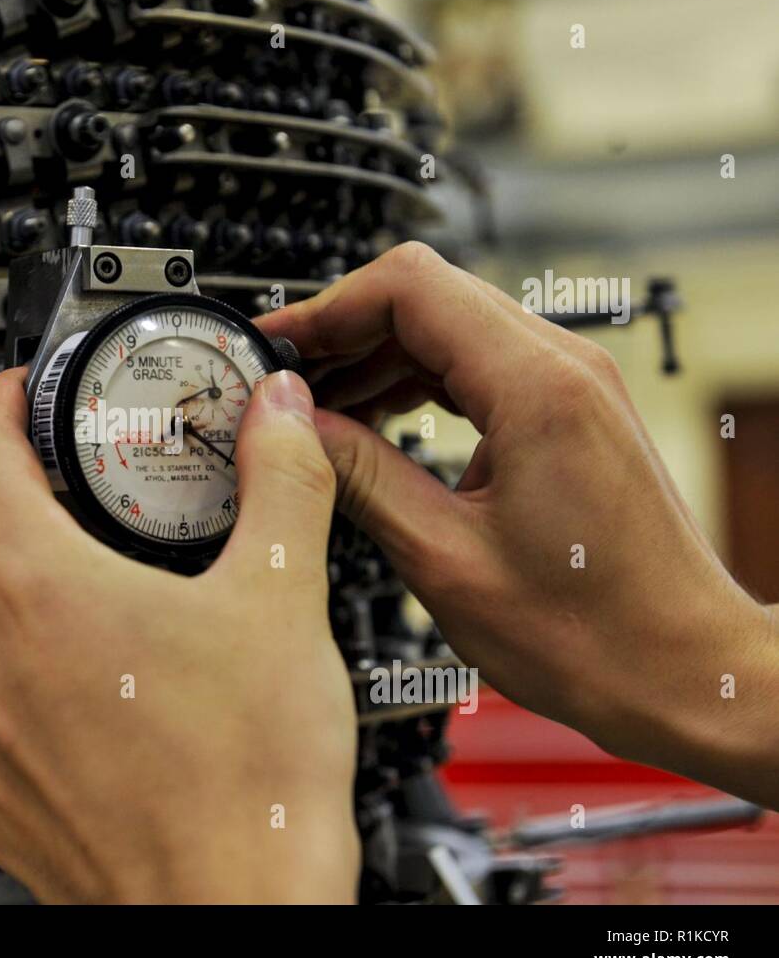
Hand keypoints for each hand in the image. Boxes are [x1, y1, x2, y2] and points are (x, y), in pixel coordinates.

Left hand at [0, 368, 356, 902]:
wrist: (234, 913)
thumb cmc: (248, 781)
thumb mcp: (283, 599)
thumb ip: (280, 481)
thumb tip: (280, 415)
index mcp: (42, 591)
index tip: (24, 393)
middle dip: (25, 501)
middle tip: (90, 496)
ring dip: (28, 594)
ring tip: (112, 596)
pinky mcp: (2, 796)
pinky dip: (33, 677)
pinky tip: (109, 692)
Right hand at [257, 242, 778, 807]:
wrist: (682, 670)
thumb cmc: (592, 634)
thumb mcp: (442, 558)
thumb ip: (359, 475)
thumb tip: (293, 423)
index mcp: (537, 388)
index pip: (408, 288)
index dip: (326, 308)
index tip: (274, 345)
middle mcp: (564, 368)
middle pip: (426, 296)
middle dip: (343, 332)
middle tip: (282, 384)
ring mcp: (572, 386)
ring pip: (448, 328)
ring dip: (376, 359)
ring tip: (316, 413)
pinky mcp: (569, 414)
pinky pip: (477, 366)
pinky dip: (416, 383)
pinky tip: (374, 426)